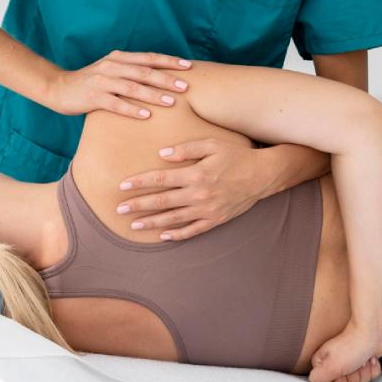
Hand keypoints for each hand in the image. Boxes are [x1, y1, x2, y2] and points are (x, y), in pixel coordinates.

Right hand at [47, 50, 191, 117]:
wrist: (58, 88)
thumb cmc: (91, 82)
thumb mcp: (111, 70)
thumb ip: (131, 71)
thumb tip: (161, 77)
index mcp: (119, 58)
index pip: (149, 58)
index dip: (169, 61)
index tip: (188, 66)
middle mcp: (112, 66)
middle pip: (144, 71)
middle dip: (167, 79)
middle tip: (186, 86)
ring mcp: (102, 81)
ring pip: (133, 87)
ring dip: (153, 94)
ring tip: (172, 102)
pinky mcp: (93, 97)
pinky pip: (116, 104)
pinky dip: (132, 110)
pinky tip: (146, 116)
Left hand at [117, 139, 269, 239]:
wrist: (263, 175)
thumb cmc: (237, 156)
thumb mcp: (212, 144)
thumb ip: (186, 148)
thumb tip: (162, 154)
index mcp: (196, 174)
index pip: (160, 179)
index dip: (140, 182)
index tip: (123, 185)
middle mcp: (199, 195)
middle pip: (161, 202)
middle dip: (138, 205)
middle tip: (119, 209)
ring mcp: (207, 210)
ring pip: (173, 219)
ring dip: (152, 223)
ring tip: (134, 225)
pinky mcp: (216, 220)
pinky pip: (193, 230)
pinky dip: (177, 235)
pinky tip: (163, 237)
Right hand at [308, 321, 381, 381]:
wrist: (373, 330)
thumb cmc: (351, 345)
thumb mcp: (331, 365)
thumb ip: (318, 378)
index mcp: (323, 364)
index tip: (343, 371)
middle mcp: (334, 365)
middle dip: (354, 378)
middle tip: (354, 363)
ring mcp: (350, 364)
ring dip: (365, 373)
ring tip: (362, 359)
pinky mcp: (364, 363)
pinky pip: (370, 378)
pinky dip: (373, 369)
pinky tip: (370, 358)